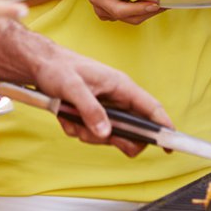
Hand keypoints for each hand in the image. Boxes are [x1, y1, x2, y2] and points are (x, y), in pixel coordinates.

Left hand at [29, 44, 171, 157]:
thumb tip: (106, 133)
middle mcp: (116, 98)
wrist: (39, 65)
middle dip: (112, 138)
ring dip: (88, 133)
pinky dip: (76, 129)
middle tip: (93, 134)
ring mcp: (105, 107)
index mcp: (120, 86)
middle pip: (131, 130)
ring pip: (109, 135)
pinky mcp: (92, 113)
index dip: (163, 126)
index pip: (150, 108)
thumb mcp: (72, 88)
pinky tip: (65, 116)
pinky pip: (91, 133)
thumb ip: (90, 110)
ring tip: (70, 118)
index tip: (171, 145)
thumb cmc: (58, 68)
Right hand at [70, 0, 162, 24]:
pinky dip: (142, 10)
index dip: (138, 9)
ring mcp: (106, 10)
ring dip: (147, 12)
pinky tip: (152, 1)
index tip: (154, 5)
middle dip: (148, 13)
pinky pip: (129, 14)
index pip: (120, 10)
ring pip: (130, 18)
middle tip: (167, 4)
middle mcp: (101, 7)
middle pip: (128, 17)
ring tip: (164, 3)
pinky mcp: (112, 10)